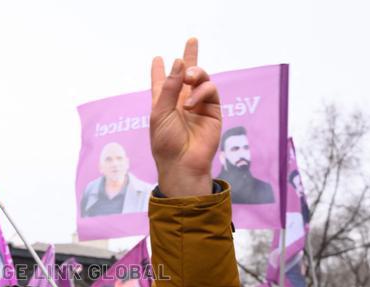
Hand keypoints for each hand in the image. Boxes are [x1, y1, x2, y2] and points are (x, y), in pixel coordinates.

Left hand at [149, 38, 221, 197]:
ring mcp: (199, 105)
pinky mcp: (213, 110)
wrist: (182, 162)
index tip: (157, 59)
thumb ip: (169, 86)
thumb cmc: (166, 142)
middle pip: (187, 74)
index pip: (162, 83)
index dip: (159, 71)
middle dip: (190, 57)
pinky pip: (211, 90)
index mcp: (164, 104)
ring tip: (189, 78)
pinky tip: (191, 103)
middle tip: (191, 40)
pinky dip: (201, 91)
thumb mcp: (160, 112)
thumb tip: (179, 61)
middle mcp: (182, 102)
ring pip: (201, 78)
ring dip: (195, 73)